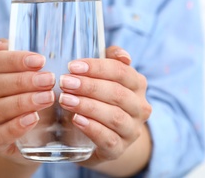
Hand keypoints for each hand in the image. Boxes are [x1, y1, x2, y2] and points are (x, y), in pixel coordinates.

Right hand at [0, 39, 55, 163]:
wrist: (27, 137)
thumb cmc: (26, 97)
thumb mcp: (25, 75)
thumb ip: (17, 59)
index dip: (16, 60)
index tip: (41, 60)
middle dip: (24, 81)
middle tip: (49, 79)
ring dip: (23, 102)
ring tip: (47, 98)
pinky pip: (0, 135)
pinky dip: (17, 126)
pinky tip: (34, 119)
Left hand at [58, 46, 151, 165]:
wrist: (100, 135)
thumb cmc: (99, 98)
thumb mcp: (102, 76)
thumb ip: (109, 59)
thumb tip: (122, 55)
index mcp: (137, 84)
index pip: (122, 72)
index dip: (97, 67)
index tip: (73, 66)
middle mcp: (140, 107)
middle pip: (118, 94)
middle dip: (89, 86)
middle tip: (65, 82)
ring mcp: (132, 130)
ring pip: (115, 117)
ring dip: (88, 106)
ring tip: (65, 100)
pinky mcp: (120, 149)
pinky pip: (109, 140)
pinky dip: (92, 129)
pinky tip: (76, 120)